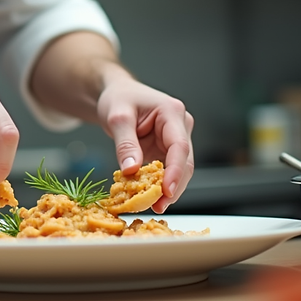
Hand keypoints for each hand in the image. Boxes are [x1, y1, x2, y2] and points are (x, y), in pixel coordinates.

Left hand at [96, 75, 193, 212]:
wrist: (117, 94)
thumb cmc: (118, 98)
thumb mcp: (117, 117)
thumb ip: (125, 143)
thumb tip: (131, 170)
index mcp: (171, 112)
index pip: (179, 146)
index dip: (175, 171)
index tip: (166, 191)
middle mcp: (179, 126)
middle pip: (184, 161)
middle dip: (173, 186)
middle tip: (158, 206)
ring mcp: (175, 139)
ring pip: (178, 169)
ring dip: (167, 189)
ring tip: (152, 206)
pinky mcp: (167, 150)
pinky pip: (167, 170)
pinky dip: (158, 184)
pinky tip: (148, 197)